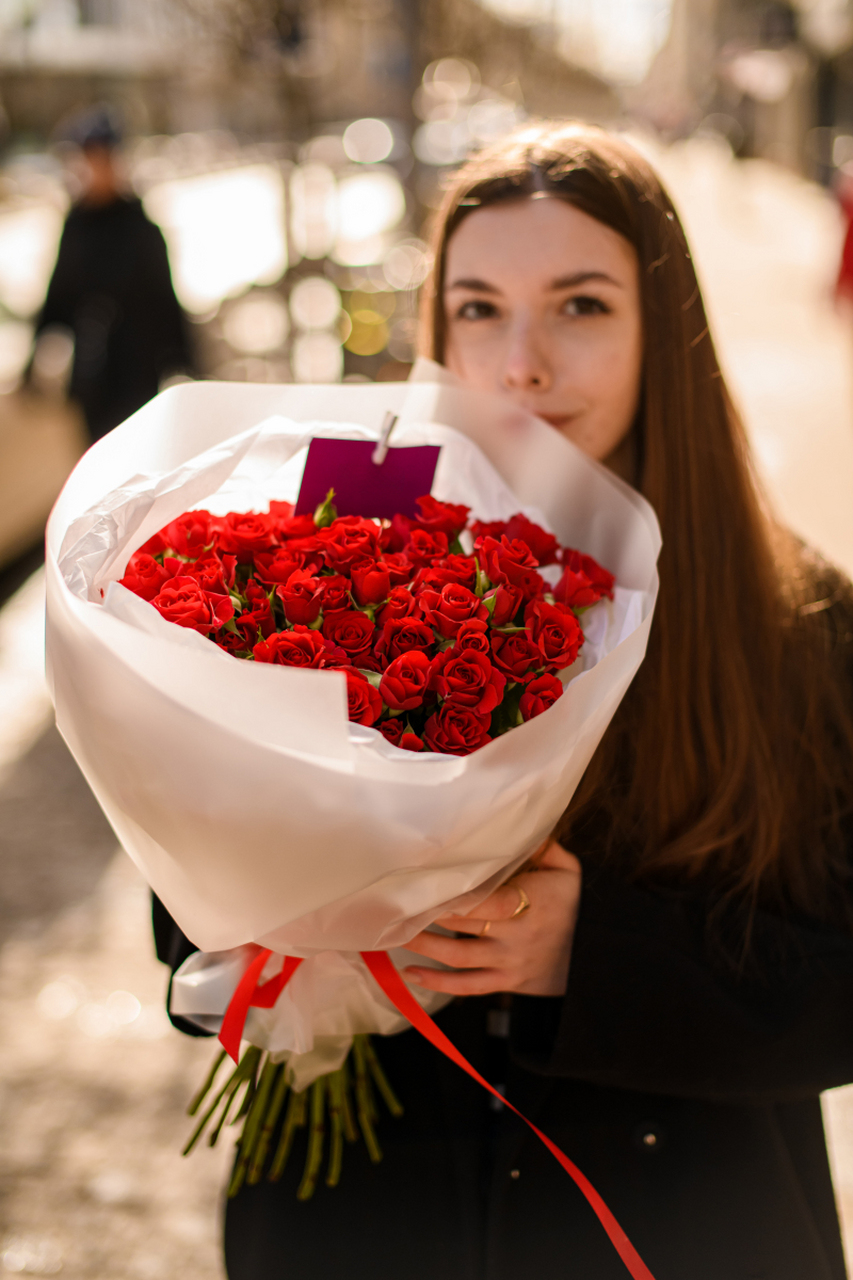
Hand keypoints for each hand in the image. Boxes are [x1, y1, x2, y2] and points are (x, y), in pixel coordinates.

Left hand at [403, 842, 581, 996]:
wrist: (596, 956)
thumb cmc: (575, 906)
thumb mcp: (567, 870)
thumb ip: (542, 847)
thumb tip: (515, 824)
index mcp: (533, 902)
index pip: (488, 898)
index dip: (455, 894)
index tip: (426, 882)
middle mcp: (518, 934)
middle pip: (465, 924)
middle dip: (429, 914)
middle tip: (396, 903)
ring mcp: (510, 962)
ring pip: (458, 957)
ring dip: (424, 945)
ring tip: (394, 933)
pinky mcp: (506, 982)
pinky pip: (467, 987)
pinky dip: (437, 984)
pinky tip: (410, 974)